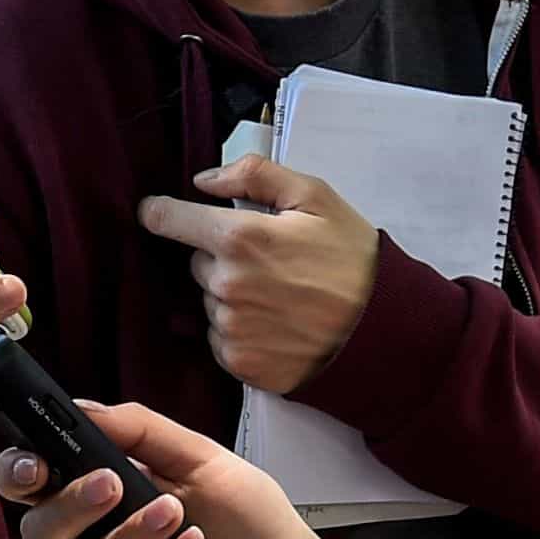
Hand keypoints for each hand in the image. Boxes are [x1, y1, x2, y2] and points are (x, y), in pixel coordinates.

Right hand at [0, 399, 336, 538]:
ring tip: (176, 514)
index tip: (36, 461)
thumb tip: (81, 407)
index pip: (30, 487)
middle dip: (69, 505)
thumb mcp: (195, 455)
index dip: (18, 473)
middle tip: (111, 482)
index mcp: (95, 501)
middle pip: (40, 534)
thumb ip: (138, 430)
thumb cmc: (243, 513)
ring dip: (130, 538)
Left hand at [136, 159, 378, 394]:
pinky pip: (221, 337)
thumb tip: (203, 180)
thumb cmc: (352, 259)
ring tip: (280, 294)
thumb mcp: (314, 196)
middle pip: (197, 262)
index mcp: (239, 238)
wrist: (381, 329)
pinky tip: (276, 322)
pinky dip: (240, 329)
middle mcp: (226, 285)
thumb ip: (254, 176)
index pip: (167, 219)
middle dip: (222, 256)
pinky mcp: (239, 363)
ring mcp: (230, 328)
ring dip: (232, 294)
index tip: (157, 212)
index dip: (160, 212)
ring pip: (210, 300)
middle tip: (270, 260)